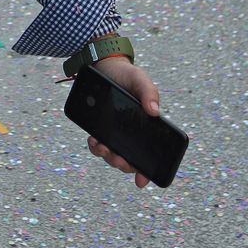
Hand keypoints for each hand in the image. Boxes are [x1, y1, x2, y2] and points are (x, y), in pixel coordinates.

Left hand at [83, 57, 162, 187]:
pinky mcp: (99, 128)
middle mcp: (130, 134)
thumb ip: (149, 92)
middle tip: (119, 159)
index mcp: (145, 127)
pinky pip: (97, 144)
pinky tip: (93, 139)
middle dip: (124, 164)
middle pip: (128, 159)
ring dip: (108, 157)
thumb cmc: (128, 76)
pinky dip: (96, 146)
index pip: (148, 154)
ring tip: (103, 147)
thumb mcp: (140, 80)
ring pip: (112, 154)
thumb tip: (154, 111)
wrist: (106, 67)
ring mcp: (114, 132)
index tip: (141, 181)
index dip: (145, 171)